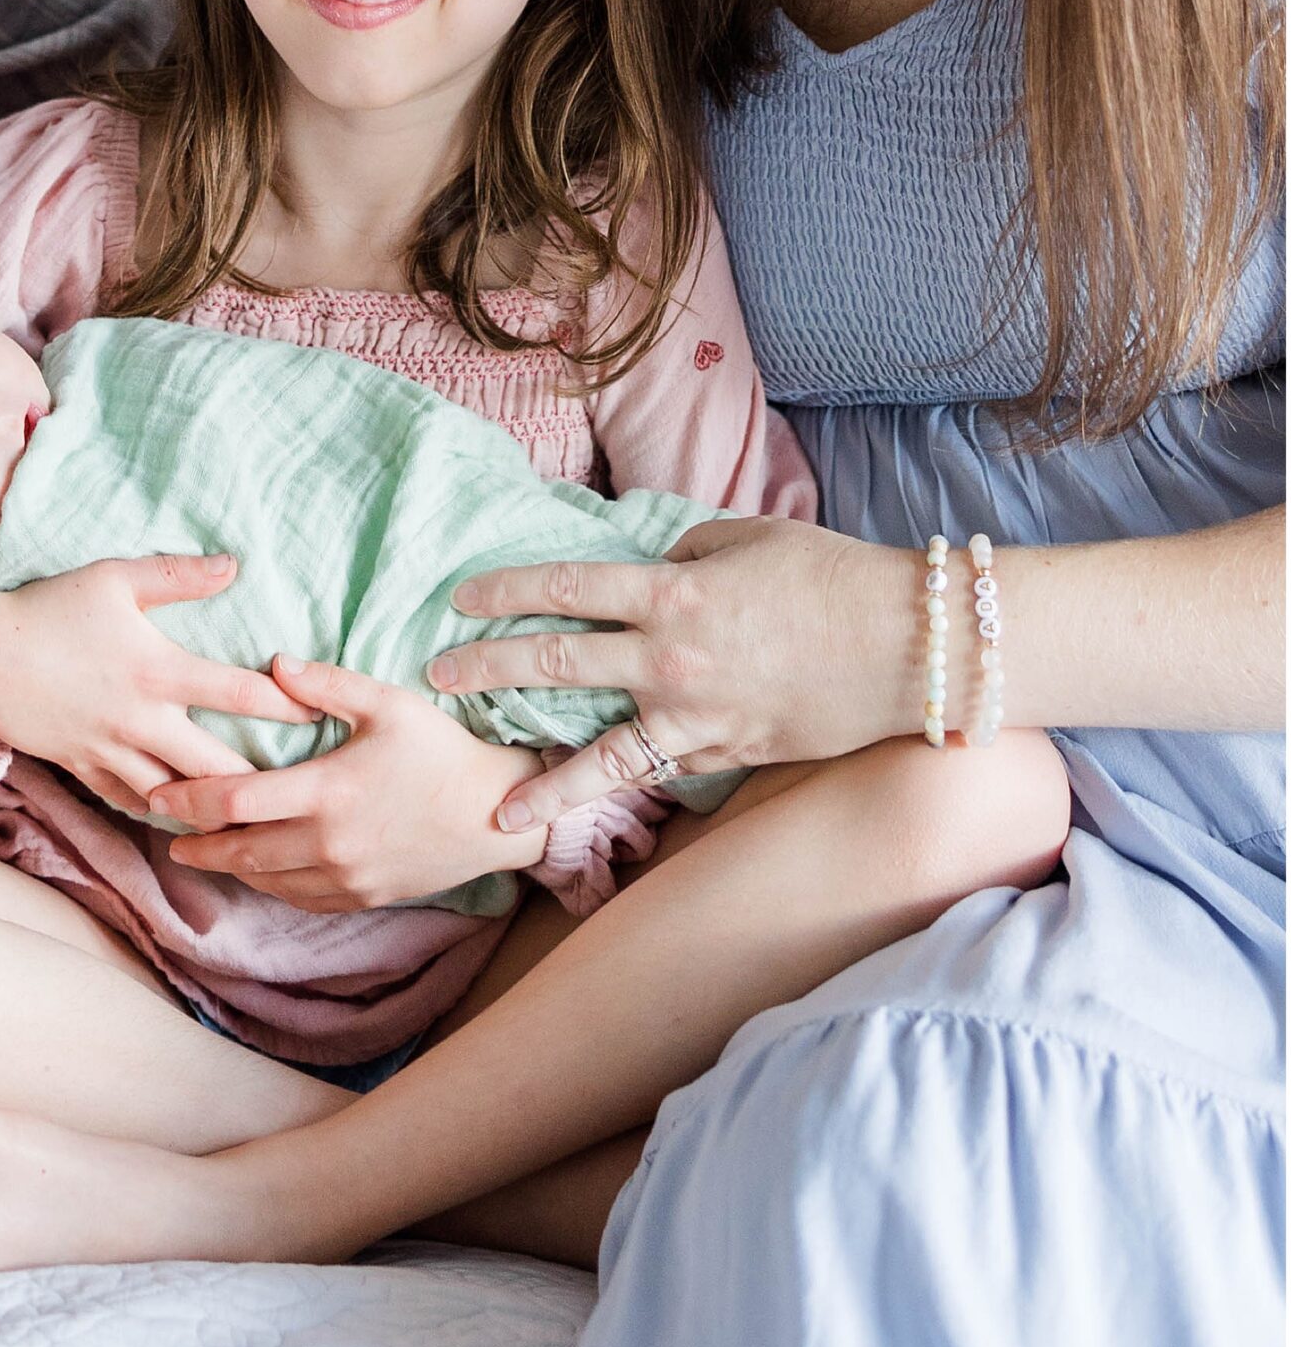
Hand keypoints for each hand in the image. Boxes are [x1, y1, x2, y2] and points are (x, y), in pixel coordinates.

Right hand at [0, 556, 317, 816]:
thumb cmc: (48, 610)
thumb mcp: (114, 580)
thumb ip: (178, 575)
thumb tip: (234, 566)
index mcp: (158, 670)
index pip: (238, 693)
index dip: (285, 705)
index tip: (318, 715)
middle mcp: (141, 720)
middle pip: (215, 765)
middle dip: (259, 785)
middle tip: (299, 796)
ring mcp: (110, 751)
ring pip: (175, 797)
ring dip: (213, 811)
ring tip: (253, 824)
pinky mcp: (83, 768)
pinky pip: (130, 802)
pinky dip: (160, 813)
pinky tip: (185, 823)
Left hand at [138, 655, 547, 910]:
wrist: (495, 815)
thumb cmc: (442, 751)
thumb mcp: (389, 704)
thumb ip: (328, 684)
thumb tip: (276, 664)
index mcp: (328, 790)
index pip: (237, 801)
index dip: (189, 799)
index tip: (159, 794)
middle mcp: (329, 842)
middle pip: (240, 851)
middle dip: (196, 844)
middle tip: (167, 834)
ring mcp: (346, 876)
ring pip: (266, 880)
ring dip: (230, 867)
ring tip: (205, 850)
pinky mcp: (363, 896)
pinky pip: (300, 898)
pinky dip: (270, 884)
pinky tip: (259, 870)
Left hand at [427, 515, 914, 827]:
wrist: (906, 646)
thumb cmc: (832, 576)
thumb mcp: (751, 538)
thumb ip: (688, 550)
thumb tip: (656, 565)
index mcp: (674, 593)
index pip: (568, 588)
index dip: (507, 591)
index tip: (462, 600)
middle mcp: (671, 659)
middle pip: (558, 664)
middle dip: (489, 670)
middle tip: (439, 678)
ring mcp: (697, 718)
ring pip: (602, 761)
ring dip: (543, 784)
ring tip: (495, 809)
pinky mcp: (728, 756)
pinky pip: (664, 772)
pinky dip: (626, 790)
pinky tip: (591, 806)